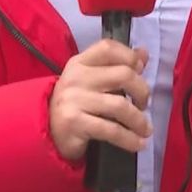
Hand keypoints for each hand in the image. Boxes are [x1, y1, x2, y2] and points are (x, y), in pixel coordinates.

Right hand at [48, 40, 151, 160]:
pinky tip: (138, 143)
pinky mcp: (73, 123)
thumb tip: (143, 53)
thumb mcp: (93, 80)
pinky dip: (129, 138)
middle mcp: (75, 78)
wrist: (46, 131)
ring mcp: (73, 100)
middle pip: (123, 75)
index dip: (129, 57)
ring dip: (139, 120)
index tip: (140, 71)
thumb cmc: (76, 103)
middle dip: (142, 92)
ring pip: (120, 105)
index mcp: (80, 63)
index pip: (108, 48)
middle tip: (143, 105)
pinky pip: (111, 130)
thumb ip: (118, 66)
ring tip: (145, 129)